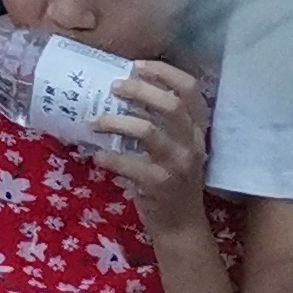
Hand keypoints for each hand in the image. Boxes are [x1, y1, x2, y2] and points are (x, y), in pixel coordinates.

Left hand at [91, 60, 212, 234]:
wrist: (180, 226)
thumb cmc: (170, 178)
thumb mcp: (174, 147)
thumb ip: (158, 121)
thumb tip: (120, 91)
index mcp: (196, 130)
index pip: (191, 90)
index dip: (165, 73)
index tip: (137, 66)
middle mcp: (192, 144)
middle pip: (171, 105)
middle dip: (139, 90)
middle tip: (114, 87)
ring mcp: (178, 165)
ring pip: (148, 131)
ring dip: (116, 121)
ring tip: (95, 121)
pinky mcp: (160, 185)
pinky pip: (129, 164)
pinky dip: (108, 157)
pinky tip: (97, 157)